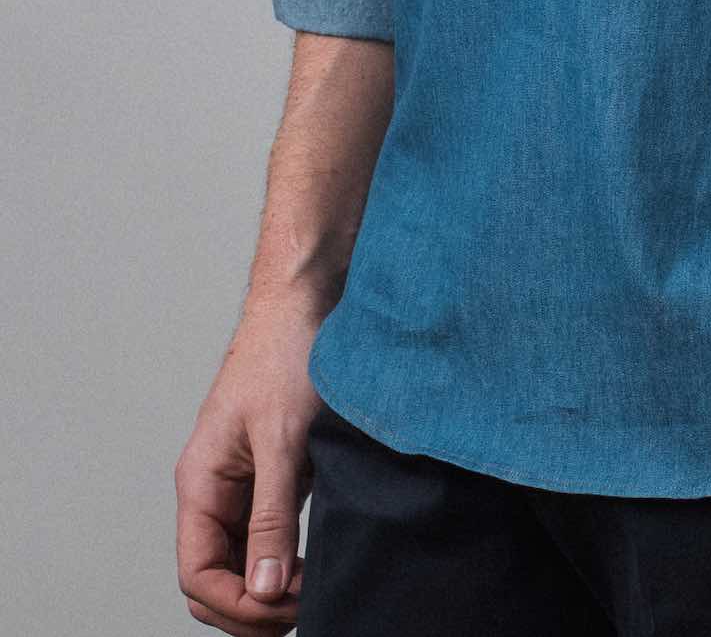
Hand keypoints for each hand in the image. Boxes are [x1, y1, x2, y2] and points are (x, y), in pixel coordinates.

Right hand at [174, 296, 323, 632]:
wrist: (308, 301)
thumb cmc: (286, 355)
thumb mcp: (282, 440)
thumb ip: (272, 516)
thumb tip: (264, 588)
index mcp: (201, 483)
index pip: (199, 573)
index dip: (237, 605)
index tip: (286, 610)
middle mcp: (214, 489)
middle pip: (216, 576)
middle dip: (253, 606)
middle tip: (305, 607)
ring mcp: (243, 482)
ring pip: (243, 558)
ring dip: (271, 586)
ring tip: (313, 589)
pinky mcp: (273, 471)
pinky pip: (267, 532)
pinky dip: (286, 556)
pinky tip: (316, 559)